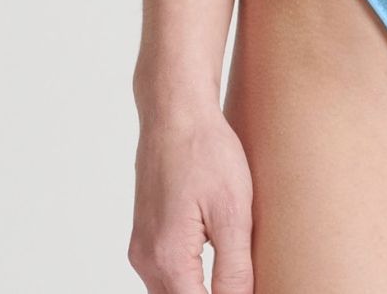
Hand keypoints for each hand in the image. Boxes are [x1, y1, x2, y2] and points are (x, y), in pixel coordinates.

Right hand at [128, 107, 253, 292]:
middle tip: (240, 280)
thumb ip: (235, 270)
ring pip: (170, 293)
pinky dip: (187, 279)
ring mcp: (142, 248)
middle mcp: (147, 260)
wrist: (175, 111)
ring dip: (198, 291)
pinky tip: (213, 265)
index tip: (245, 288)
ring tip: (231, 275)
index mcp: (168, 259)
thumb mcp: (233, 212)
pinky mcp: (145, 235)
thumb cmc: (205, 151)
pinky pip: (164, 274)